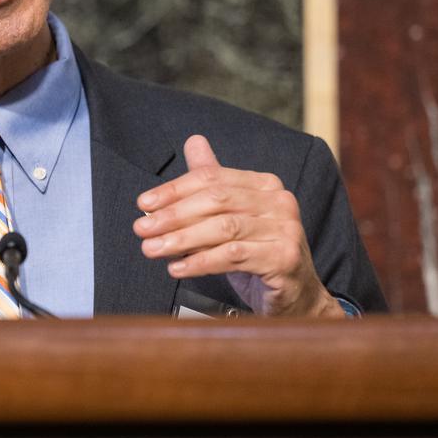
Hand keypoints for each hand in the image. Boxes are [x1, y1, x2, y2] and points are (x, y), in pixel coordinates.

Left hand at [134, 135, 343, 317]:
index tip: (144, 203)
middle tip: (142, 228)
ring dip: (181, 239)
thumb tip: (193, 142)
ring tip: (153, 249)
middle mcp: (279, 202)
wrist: (295, 294)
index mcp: (264, 184)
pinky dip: (200, 261)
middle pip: (216, 201)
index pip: (212, 179)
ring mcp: (285, 229)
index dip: (174, 190)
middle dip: (173, 215)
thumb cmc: (258, 253)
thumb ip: (213, 182)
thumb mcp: (232, 215)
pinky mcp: (284, 258)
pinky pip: (233, 256)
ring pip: (223, 229)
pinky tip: (177, 267)